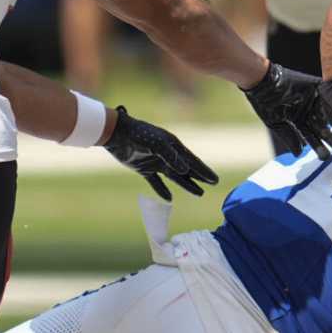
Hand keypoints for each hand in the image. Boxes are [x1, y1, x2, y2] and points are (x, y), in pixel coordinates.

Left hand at [102, 105, 218, 199]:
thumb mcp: (157, 144)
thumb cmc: (138, 135)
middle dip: (200, 176)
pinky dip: (162, 190)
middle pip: (187, 168)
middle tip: (214, 183)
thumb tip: (185, 171)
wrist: (116, 134)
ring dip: (187, 184)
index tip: (214, 179)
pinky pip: (156, 182)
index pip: (192, 161)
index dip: (203, 171)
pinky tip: (168, 198)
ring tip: (199, 193)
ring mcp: (156, 162)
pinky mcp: (144, 168)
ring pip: (175, 176)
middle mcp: (167, 154)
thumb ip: (171, 157)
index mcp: (172, 146)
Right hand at [242, 62, 331, 158]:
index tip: (326, 156)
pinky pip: (327, 97)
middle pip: (321, 127)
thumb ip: (289, 137)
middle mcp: (307, 110)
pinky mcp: (315, 86)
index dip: (318, 146)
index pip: (310, 136)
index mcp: (297, 120)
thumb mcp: (276, 123)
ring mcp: (312, 99)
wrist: (262, 81)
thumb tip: (298, 154)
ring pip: (326, 114)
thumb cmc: (264, 102)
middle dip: (330, 138)